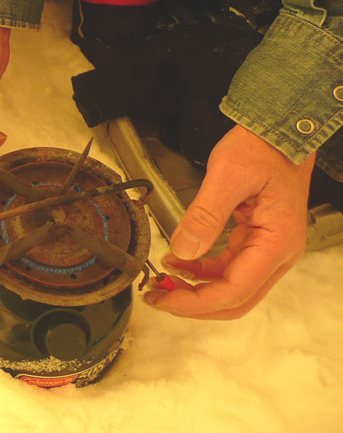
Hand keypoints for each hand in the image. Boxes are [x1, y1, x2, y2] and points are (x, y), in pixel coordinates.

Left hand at [143, 124, 313, 318]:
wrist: (279, 132)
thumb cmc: (262, 149)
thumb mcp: (227, 175)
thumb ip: (204, 215)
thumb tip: (184, 250)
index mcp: (276, 243)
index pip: (235, 290)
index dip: (196, 302)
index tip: (165, 299)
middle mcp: (278, 253)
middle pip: (235, 299)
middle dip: (194, 303)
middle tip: (157, 297)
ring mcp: (269, 249)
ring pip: (231, 287)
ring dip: (196, 289)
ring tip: (163, 282)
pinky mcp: (257, 241)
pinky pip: (229, 268)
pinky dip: (203, 270)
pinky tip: (179, 262)